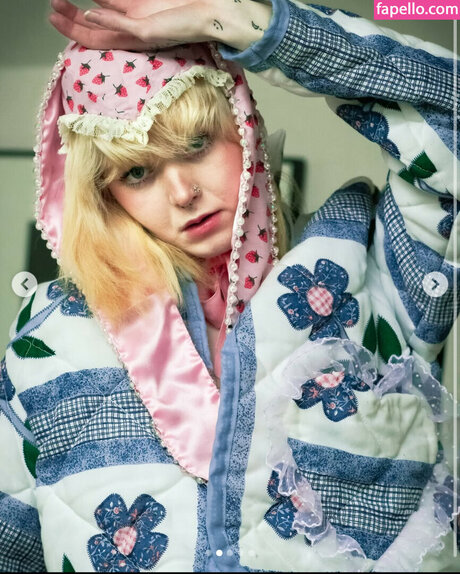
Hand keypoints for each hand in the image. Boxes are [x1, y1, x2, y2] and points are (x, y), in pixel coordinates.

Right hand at [49, 0, 271, 51]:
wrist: (213, 13)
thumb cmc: (186, 6)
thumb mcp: (147, 1)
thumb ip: (123, 3)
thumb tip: (102, 0)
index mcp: (135, 24)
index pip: (100, 25)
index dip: (78, 19)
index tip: (62, 9)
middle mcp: (134, 32)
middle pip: (95, 32)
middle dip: (71, 22)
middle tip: (51, 13)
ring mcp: (140, 34)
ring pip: (102, 33)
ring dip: (79, 24)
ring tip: (57, 13)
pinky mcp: (148, 31)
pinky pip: (121, 27)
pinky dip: (104, 22)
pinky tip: (88, 15)